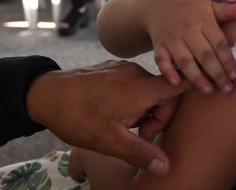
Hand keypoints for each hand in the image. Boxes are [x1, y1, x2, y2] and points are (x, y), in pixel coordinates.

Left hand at [26, 61, 187, 175]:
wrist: (45, 94)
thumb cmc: (78, 117)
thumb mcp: (110, 141)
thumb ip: (141, 152)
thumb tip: (166, 166)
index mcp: (141, 88)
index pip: (181, 85)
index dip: (189, 98)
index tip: (182, 119)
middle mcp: (136, 73)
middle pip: (165, 92)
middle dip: (158, 116)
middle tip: (139, 134)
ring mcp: (123, 69)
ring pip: (148, 90)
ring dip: (143, 110)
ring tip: (122, 125)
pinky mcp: (112, 70)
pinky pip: (133, 84)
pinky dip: (132, 100)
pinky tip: (113, 114)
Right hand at [147, 0, 235, 93]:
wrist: (159, 8)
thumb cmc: (191, 11)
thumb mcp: (208, 7)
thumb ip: (226, 11)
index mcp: (203, 21)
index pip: (218, 43)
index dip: (227, 60)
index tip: (235, 76)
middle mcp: (187, 30)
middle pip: (204, 54)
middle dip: (216, 73)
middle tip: (227, 89)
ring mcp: (172, 39)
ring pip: (185, 61)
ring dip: (197, 77)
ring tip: (208, 91)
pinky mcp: (159, 46)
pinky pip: (162, 60)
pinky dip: (168, 72)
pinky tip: (177, 83)